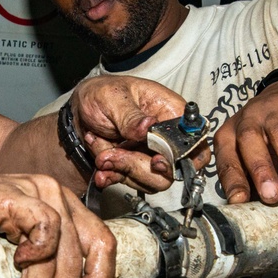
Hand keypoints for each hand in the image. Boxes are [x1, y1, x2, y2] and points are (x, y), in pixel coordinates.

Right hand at [0, 172, 115, 277]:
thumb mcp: (9, 247)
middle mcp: (54, 194)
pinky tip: (17, 266)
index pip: (103, 243)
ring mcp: (36, 190)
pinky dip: (39, 256)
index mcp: (61, 206)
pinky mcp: (15, 193)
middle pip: (82, 256)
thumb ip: (37, 264)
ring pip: (63, 251)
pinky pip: (46, 228)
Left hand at [71, 75, 209, 191]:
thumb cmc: (102, 94)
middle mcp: (166, 137)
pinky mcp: (135, 167)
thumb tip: (148, 126)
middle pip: (172, 170)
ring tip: (102, 153)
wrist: (80, 110)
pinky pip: (131, 183)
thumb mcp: (112, 98)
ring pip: (151, 181)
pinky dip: (112, 177)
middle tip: (110, 154)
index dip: (181, 159)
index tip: (156, 160)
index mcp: (170, 113)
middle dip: (136, 165)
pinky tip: (101, 168)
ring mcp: (151, 155)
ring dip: (121, 170)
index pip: (196, 145)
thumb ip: (130, 116)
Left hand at [213, 78, 277, 203]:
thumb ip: (246, 176)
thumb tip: (249, 210)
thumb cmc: (259, 134)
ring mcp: (275, 112)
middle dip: (261, 170)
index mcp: (229, 134)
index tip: (239, 202)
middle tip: (271, 196)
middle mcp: (249, 120)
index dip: (232, 180)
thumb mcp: (245, 151)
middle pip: (251, 142)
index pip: (227, 159)